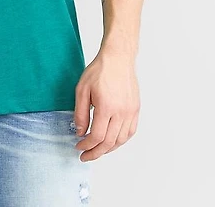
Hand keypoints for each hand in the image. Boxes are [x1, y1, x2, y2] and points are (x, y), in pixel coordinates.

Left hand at [72, 47, 139, 161]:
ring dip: (108, 149)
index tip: (78, 147)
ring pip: (121, 140)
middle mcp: (121, 112)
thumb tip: (80, 133)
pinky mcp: (136, 109)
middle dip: (96, 152)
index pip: (97, 136)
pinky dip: (121, 141)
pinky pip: (130, 132)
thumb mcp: (82, 89)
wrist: (118, 58)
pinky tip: (112, 141)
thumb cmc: (99, 70)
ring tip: (97, 150)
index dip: (86, 146)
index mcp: (106, 107)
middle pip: (109, 142)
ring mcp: (131, 112)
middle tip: (85, 156)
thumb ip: (81, 113)